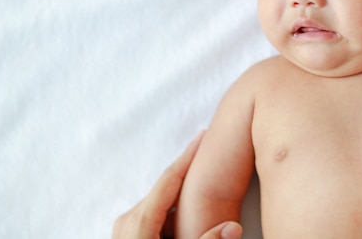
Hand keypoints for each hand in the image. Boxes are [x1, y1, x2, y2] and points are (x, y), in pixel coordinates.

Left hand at [112, 131, 242, 238]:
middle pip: (167, 187)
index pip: (170, 178)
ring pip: (163, 202)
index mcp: (139, 220)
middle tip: (210, 151)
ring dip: (184, 196)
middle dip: (191, 172)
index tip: (203, 134)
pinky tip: (190, 215)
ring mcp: (127, 228)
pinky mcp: (129, 236)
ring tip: (207, 184)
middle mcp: (130, 218)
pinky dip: (175, 211)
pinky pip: (157, 215)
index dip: (189, 155)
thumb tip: (234, 227)